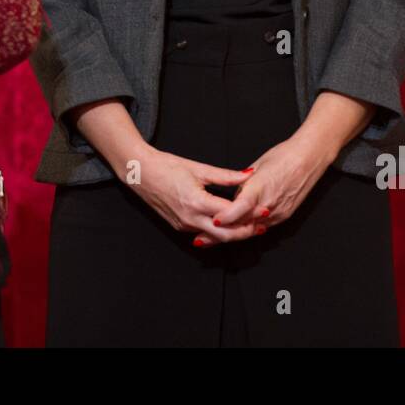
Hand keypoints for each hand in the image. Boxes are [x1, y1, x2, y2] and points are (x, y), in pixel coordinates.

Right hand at [128, 148, 256, 246]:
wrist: (140, 172)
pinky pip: (202, 233)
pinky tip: (229, 226)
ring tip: (250, 226)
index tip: (264, 210)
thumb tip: (248, 175)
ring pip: (214, 237)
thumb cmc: (167, 166)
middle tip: (262, 226)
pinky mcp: (179, 226)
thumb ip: (226, 176)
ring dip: (232, 234)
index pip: (230, 215)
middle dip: (245, 232)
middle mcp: (190, 218)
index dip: (250, 214)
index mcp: (197, 202)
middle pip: (225, 235)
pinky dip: (217, 231)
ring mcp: (184, 225)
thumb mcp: (199, 168)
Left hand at [207, 135, 332, 241]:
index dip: (225, 217)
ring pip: (251, 229)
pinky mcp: (285, 216)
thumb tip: (232, 196)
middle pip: (242, 224)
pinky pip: (263, 227)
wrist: (309, 158)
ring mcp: (278, 212)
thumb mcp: (256, 167)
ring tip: (212, 240)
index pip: (239, 208)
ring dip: (232, 235)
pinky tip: (236, 233)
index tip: (211, 223)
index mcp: (260, 188)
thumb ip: (241, 185)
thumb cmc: (283, 157)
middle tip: (201, 239)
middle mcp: (269, 204)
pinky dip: (249, 230)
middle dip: (221, 233)